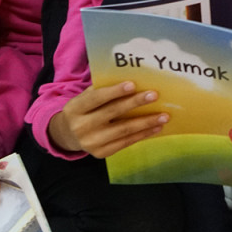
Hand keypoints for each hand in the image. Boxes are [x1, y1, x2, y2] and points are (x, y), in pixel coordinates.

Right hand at [49, 82, 167, 157]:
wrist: (68, 134)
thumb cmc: (83, 109)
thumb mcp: (85, 98)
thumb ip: (102, 89)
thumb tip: (132, 79)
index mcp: (76, 108)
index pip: (96, 98)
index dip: (114, 92)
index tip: (133, 84)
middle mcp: (81, 126)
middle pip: (112, 113)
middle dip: (135, 103)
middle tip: (154, 95)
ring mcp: (91, 142)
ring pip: (123, 130)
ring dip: (146, 122)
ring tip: (164, 116)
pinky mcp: (101, 153)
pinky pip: (125, 142)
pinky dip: (142, 134)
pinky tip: (156, 128)